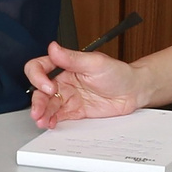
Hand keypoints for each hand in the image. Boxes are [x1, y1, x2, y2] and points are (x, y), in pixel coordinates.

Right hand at [25, 42, 145, 128]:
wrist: (133, 92)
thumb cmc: (118, 73)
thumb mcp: (95, 63)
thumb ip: (72, 58)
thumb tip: (53, 48)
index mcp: (64, 66)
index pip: (39, 68)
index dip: (38, 77)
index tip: (48, 87)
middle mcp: (63, 81)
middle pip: (40, 90)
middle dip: (37, 101)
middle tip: (39, 110)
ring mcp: (68, 97)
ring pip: (47, 105)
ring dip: (41, 113)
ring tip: (41, 121)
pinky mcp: (74, 111)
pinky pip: (58, 116)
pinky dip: (52, 120)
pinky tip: (50, 123)